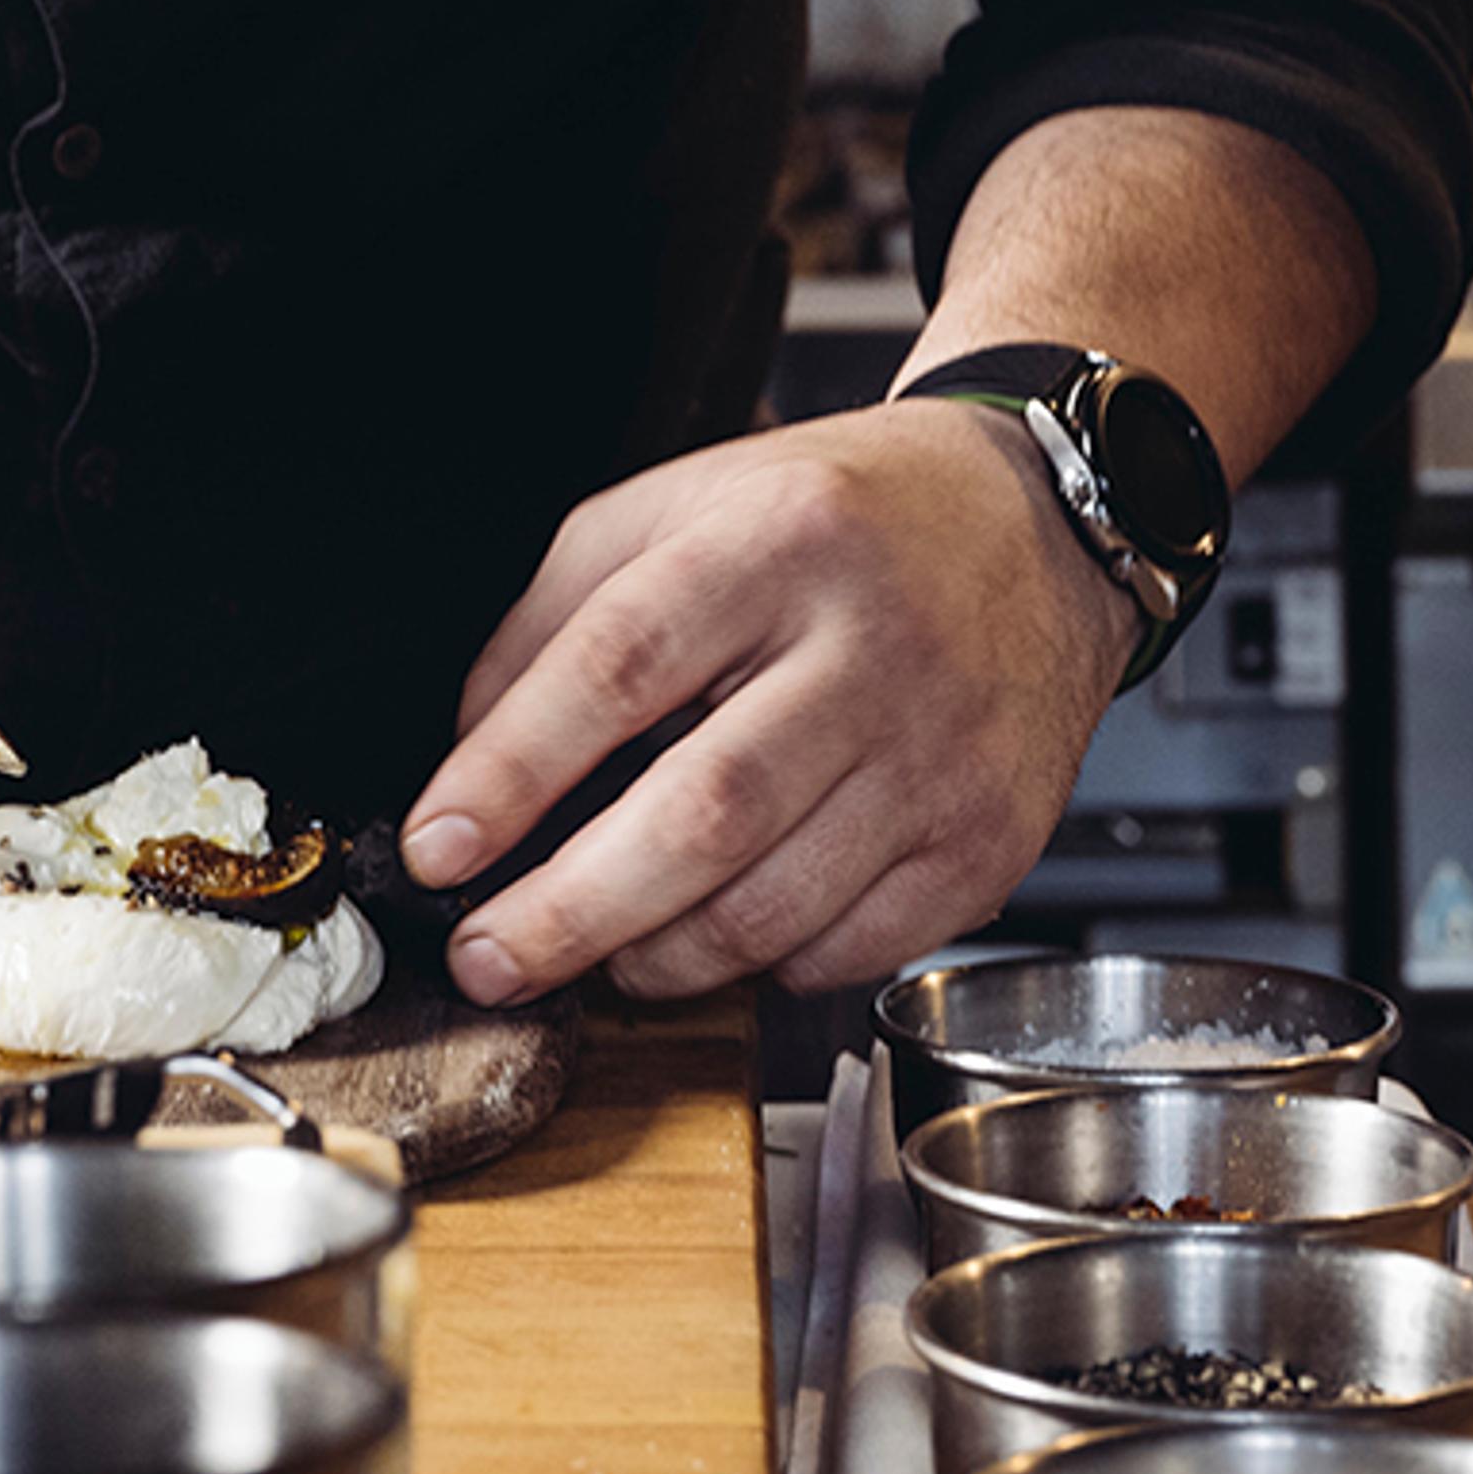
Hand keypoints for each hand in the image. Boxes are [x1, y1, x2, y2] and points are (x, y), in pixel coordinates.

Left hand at [399, 404, 1140, 1003]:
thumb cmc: (837, 522)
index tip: (437, 846)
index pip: (618, 665)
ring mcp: (942, 753)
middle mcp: (872, 646)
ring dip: (656, 957)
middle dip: (569, 910)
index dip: (512, 771)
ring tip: (595, 952)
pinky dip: (764, 965)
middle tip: (489, 956)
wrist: (1035, 528)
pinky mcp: (991, 840)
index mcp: (775, 542)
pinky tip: (724, 931)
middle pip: (702, 813)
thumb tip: (469, 754)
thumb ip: (555, 617)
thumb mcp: (677, 508)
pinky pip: (852, 949)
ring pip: (774, 906)